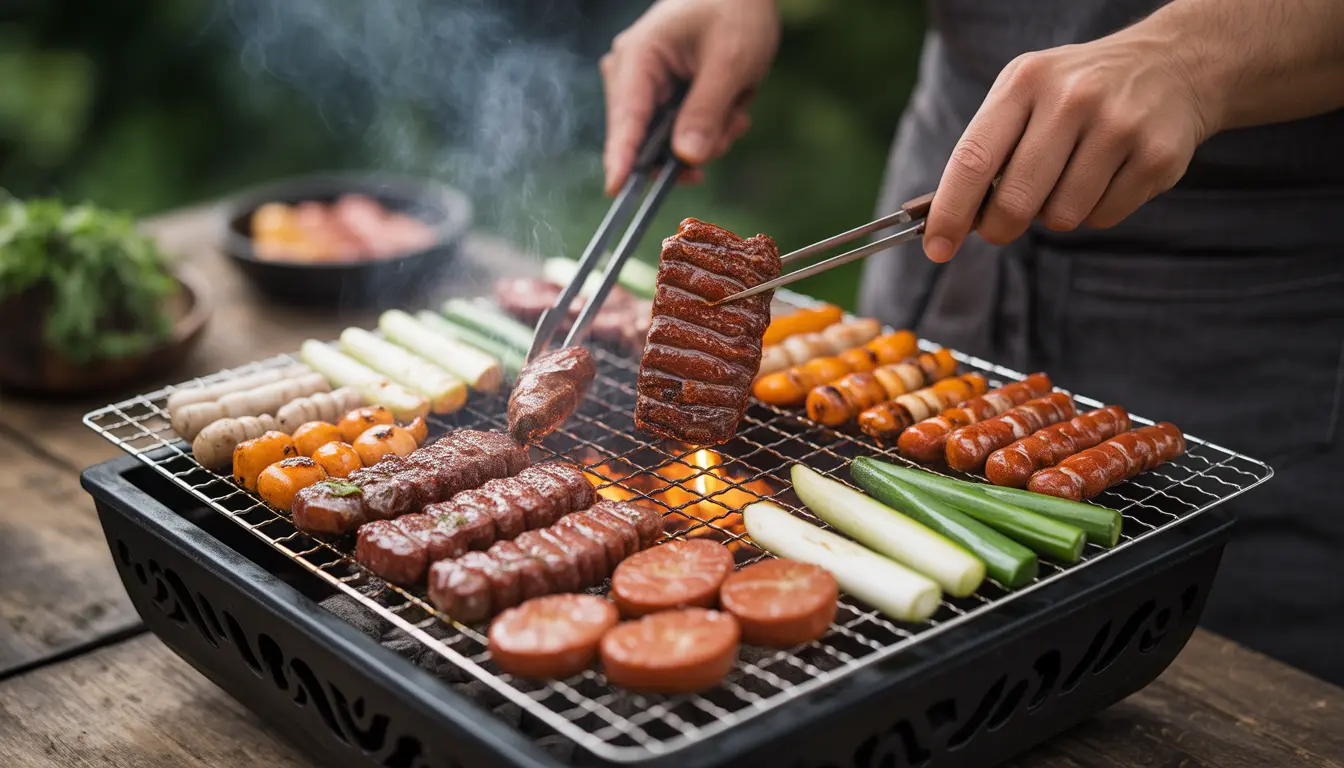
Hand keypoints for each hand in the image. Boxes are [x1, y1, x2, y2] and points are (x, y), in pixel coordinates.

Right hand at [600, 0, 780, 194]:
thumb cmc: (734, 9)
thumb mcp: (731, 61)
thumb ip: (707, 111)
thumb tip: (687, 158)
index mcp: (638, 58)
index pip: (626, 119)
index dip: (622, 159)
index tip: (617, 191)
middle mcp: (629, 74)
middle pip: (646, 140)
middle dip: (693, 145)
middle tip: (733, 126)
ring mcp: (642, 86)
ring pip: (666, 142)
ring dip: (708, 136)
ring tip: (736, 108)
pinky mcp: (658, 94)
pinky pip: (676, 131)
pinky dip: (707, 127)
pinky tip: (729, 106)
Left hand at [922, 27, 1213, 261]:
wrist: (1171, 64)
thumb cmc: (1075, 92)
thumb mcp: (1025, 93)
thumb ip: (988, 148)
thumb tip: (951, 219)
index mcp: (1026, 82)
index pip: (973, 160)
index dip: (951, 212)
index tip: (937, 247)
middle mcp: (1072, 98)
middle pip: (1016, 201)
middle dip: (1001, 227)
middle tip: (1002, 225)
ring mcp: (1119, 126)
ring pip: (1061, 217)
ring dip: (1056, 214)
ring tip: (1071, 177)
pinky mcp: (1157, 156)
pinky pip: (1103, 218)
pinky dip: (1096, 211)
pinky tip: (1108, 175)